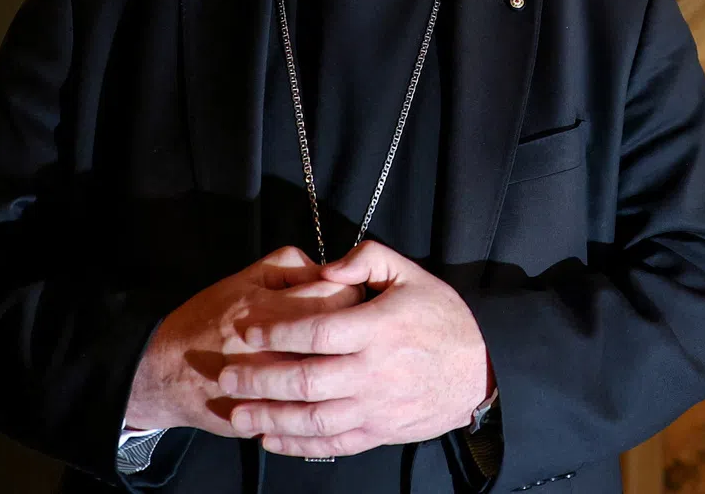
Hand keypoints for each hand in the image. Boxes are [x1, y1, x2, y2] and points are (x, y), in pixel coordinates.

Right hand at [125, 246, 361, 434]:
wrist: (165, 372)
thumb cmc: (207, 318)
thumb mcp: (244, 276)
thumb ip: (287, 265)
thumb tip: (325, 269)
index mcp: (264, 308)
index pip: (331, 295)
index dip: (351, 289)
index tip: (353, 290)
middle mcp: (269, 349)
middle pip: (336, 335)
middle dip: (353, 325)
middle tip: (354, 321)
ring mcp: (268, 387)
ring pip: (326, 375)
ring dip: (340, 363)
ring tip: (340, 352)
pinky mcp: (266, 415)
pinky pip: (308, 408)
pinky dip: (322, 397)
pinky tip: (324, 384)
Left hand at [218, 240, 492, 456]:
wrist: (477, 370)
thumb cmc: (439, 315)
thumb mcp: (409, 272)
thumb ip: (366, 258)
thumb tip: (327, 267)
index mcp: (378, 329)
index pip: (317, 332)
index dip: (277, 331)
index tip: (246, 328)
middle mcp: (374, 372)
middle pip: (305, 380)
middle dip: (260, 379)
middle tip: (227, 374)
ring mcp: (375, 407)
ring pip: (313, 419)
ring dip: (270, 419)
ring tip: (237, 413)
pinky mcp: (379, 432)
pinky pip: (332, 444)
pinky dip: (299, 446)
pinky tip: (272, 440)